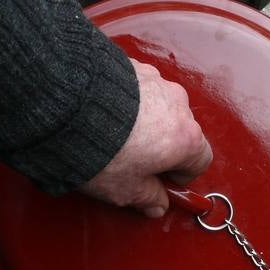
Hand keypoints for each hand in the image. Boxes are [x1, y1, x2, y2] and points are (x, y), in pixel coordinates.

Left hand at [79, 61, 212, 216]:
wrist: (69, 108)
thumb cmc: (103, 151)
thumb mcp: (126, 189)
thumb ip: (148, 198)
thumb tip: (156, 203)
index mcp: (186, 139)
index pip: (200, 160)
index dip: (182, 175)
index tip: (164, 181)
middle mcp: (178, 106)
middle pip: (181, 131)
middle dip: (163, 146)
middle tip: (136, 160)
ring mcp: (157, 82)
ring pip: (160, 106)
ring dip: (147, 120)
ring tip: (117, 134)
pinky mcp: (134, 66)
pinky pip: (139, 88)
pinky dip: (130, 101)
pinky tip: (107, 114)